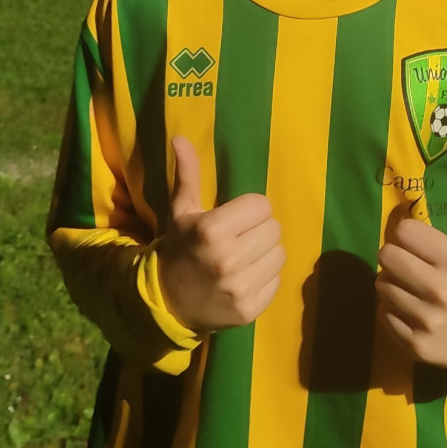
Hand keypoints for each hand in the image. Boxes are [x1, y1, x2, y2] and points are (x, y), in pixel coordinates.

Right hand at [159, 136, 283, 332]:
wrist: (167, 303)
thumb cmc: (179, 248)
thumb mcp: (181, 210)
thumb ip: (187, 174)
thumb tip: (181, 137)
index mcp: (211, 230)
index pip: (261, 205)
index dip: (249, 210)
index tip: (233, 218)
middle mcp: (228, 260)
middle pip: (273, 228)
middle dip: (258, 230)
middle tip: (239, 237)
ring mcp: (240, 288)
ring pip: (279, 253)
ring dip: (265, 252)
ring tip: (243, 257)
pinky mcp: (251, 309)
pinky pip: (277, 280)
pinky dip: (265, 277)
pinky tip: (245, 277)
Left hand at [376, 170, 446, 368]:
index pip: (403, 232)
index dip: (406, 234)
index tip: (417, 242)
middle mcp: (440, 290)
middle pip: (386, 256)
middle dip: (395, 257)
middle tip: (410, 264)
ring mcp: (427, 320)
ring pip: (381, 286)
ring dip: (392, 284)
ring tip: (412, 288)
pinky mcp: (415, 345)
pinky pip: (382, 315)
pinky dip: (391, 311)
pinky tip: (411, 311)